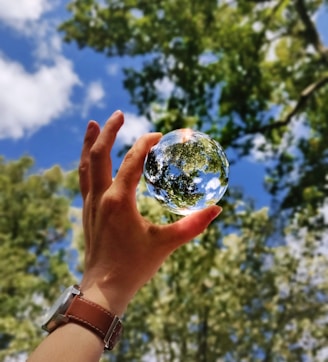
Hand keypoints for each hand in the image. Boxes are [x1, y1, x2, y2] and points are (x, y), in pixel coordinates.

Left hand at [79, 111, 221, 314]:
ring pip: (85, 165)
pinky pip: (84, 179)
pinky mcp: (88, 211)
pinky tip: (92, 157)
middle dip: (108, 131)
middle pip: (98, 154)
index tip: (159, 135)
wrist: (103, 288)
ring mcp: (90, 204)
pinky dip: (87, 162)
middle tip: (118, 113)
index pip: (131, 161)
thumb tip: (217, 210)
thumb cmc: (134, 266)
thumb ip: (193, 225)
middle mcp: (100, 197)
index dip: (145, 144)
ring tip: (94, 124)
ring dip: (90, 143)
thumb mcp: (166, 244)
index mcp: (119, 201)